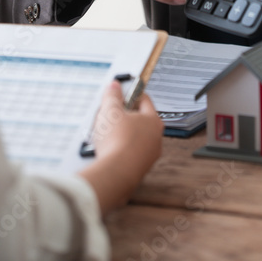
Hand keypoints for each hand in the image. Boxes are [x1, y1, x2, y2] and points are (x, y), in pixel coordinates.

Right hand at [80, 81, 163, 212]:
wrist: (115, 174)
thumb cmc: (117, 141)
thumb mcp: (110, 110)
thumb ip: (112, 95)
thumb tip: (114, 87)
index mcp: (153, 121)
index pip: (144, 100)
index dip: (131, 95)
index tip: (121, 94)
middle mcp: (155, 138)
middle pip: (139, 121)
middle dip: (124, 117)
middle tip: (110, 115)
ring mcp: (148, 156)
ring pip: (134, 139)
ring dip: (121, 135)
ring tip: (105, 135)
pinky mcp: (139, 170)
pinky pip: (129, 155)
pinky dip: (119, 151)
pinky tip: (107, 151)